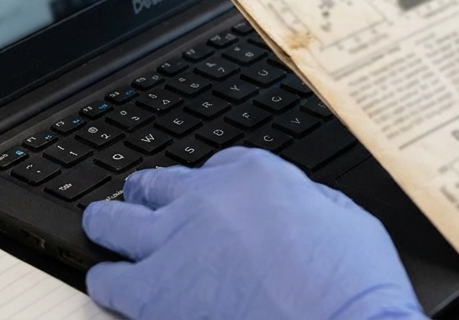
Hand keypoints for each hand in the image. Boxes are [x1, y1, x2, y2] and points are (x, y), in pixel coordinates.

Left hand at [82, 147, 424, 319]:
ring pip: (112, 220)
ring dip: (109, 227)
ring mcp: (174, 243)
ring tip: (105, 235)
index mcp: (256, 175)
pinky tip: (111, 286)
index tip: (204, 199)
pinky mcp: (153, 291)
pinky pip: (107, 279)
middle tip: (142, 207)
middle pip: (154, 183)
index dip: (205, 186)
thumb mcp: (348, 220)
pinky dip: (106, 282)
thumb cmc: (354, 288)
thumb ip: (311, 203)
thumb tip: (301, 207)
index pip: (212, 166)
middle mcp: (207, 199)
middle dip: (147, 195)